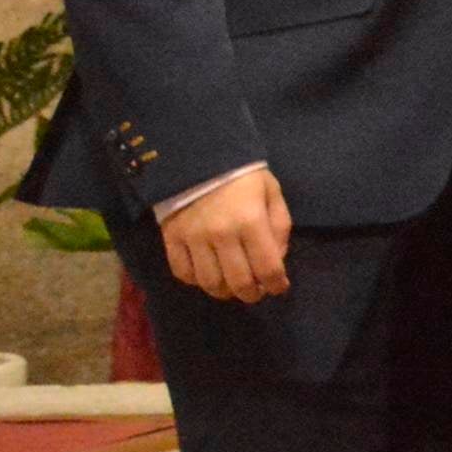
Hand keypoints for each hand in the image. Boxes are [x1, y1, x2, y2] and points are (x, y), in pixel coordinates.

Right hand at [155, 166, 291, 305]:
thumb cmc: (242, 176)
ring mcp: (194, 239)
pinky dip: (197, 282)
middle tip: (257, 292)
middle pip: (238, 282)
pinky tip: (208, 275)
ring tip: (233, 287)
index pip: (267, 267)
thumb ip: (279, 227)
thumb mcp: (272, 194)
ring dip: (225, 292)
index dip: (276, 284)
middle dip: (252, 294)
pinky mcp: (172, 239)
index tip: (279, 287)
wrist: (198, 157)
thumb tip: (278, 259)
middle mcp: (222, 235)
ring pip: (210, 283)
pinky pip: (183, 273)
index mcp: (251, 222)